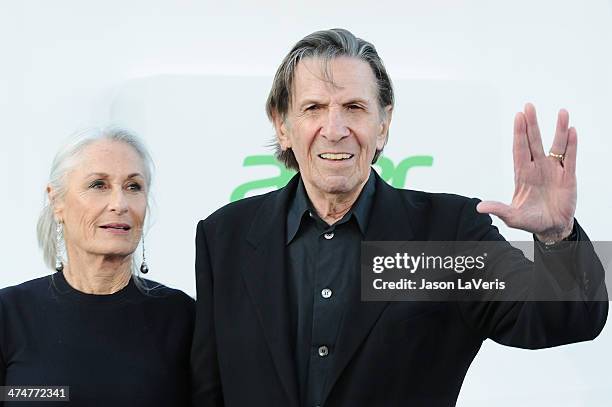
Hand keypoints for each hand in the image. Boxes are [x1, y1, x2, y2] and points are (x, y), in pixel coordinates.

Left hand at [476, 103, 576, 242]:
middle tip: (529, 106)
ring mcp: (554, 170)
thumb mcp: (512, 217)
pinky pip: (571, 157)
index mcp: (522, 174)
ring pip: (557, 146)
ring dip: (559, 130)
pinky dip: (572, 145)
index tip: (518, 116)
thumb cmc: (531, 220)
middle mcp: (537, 167)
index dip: (519, 133)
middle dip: (532, 124)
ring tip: (562, 112)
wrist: (552, 228)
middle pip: (534, 141)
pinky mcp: (568, 177)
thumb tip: (480, 207)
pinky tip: (572, 130)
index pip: (519, 149)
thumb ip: (498, 209)